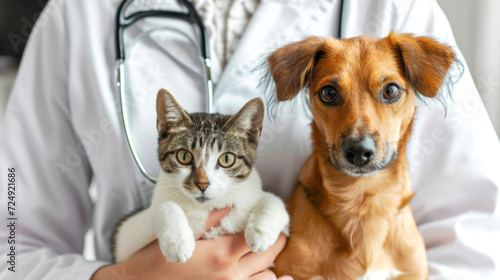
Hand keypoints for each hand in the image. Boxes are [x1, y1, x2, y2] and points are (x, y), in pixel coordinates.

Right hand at [91, 207, 292, 279]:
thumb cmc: (158, 258)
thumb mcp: (182, 233)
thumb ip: (210, 220)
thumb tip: (230, 206)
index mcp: (222, 254)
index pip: (261, 238)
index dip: (270, 229)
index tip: (273, 223)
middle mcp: (231, 275)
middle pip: (268, 256)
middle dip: (274, 243)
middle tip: (275, 235)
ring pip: (266, 278)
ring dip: (266, 265)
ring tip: (260, 254)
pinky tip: (263, 274)